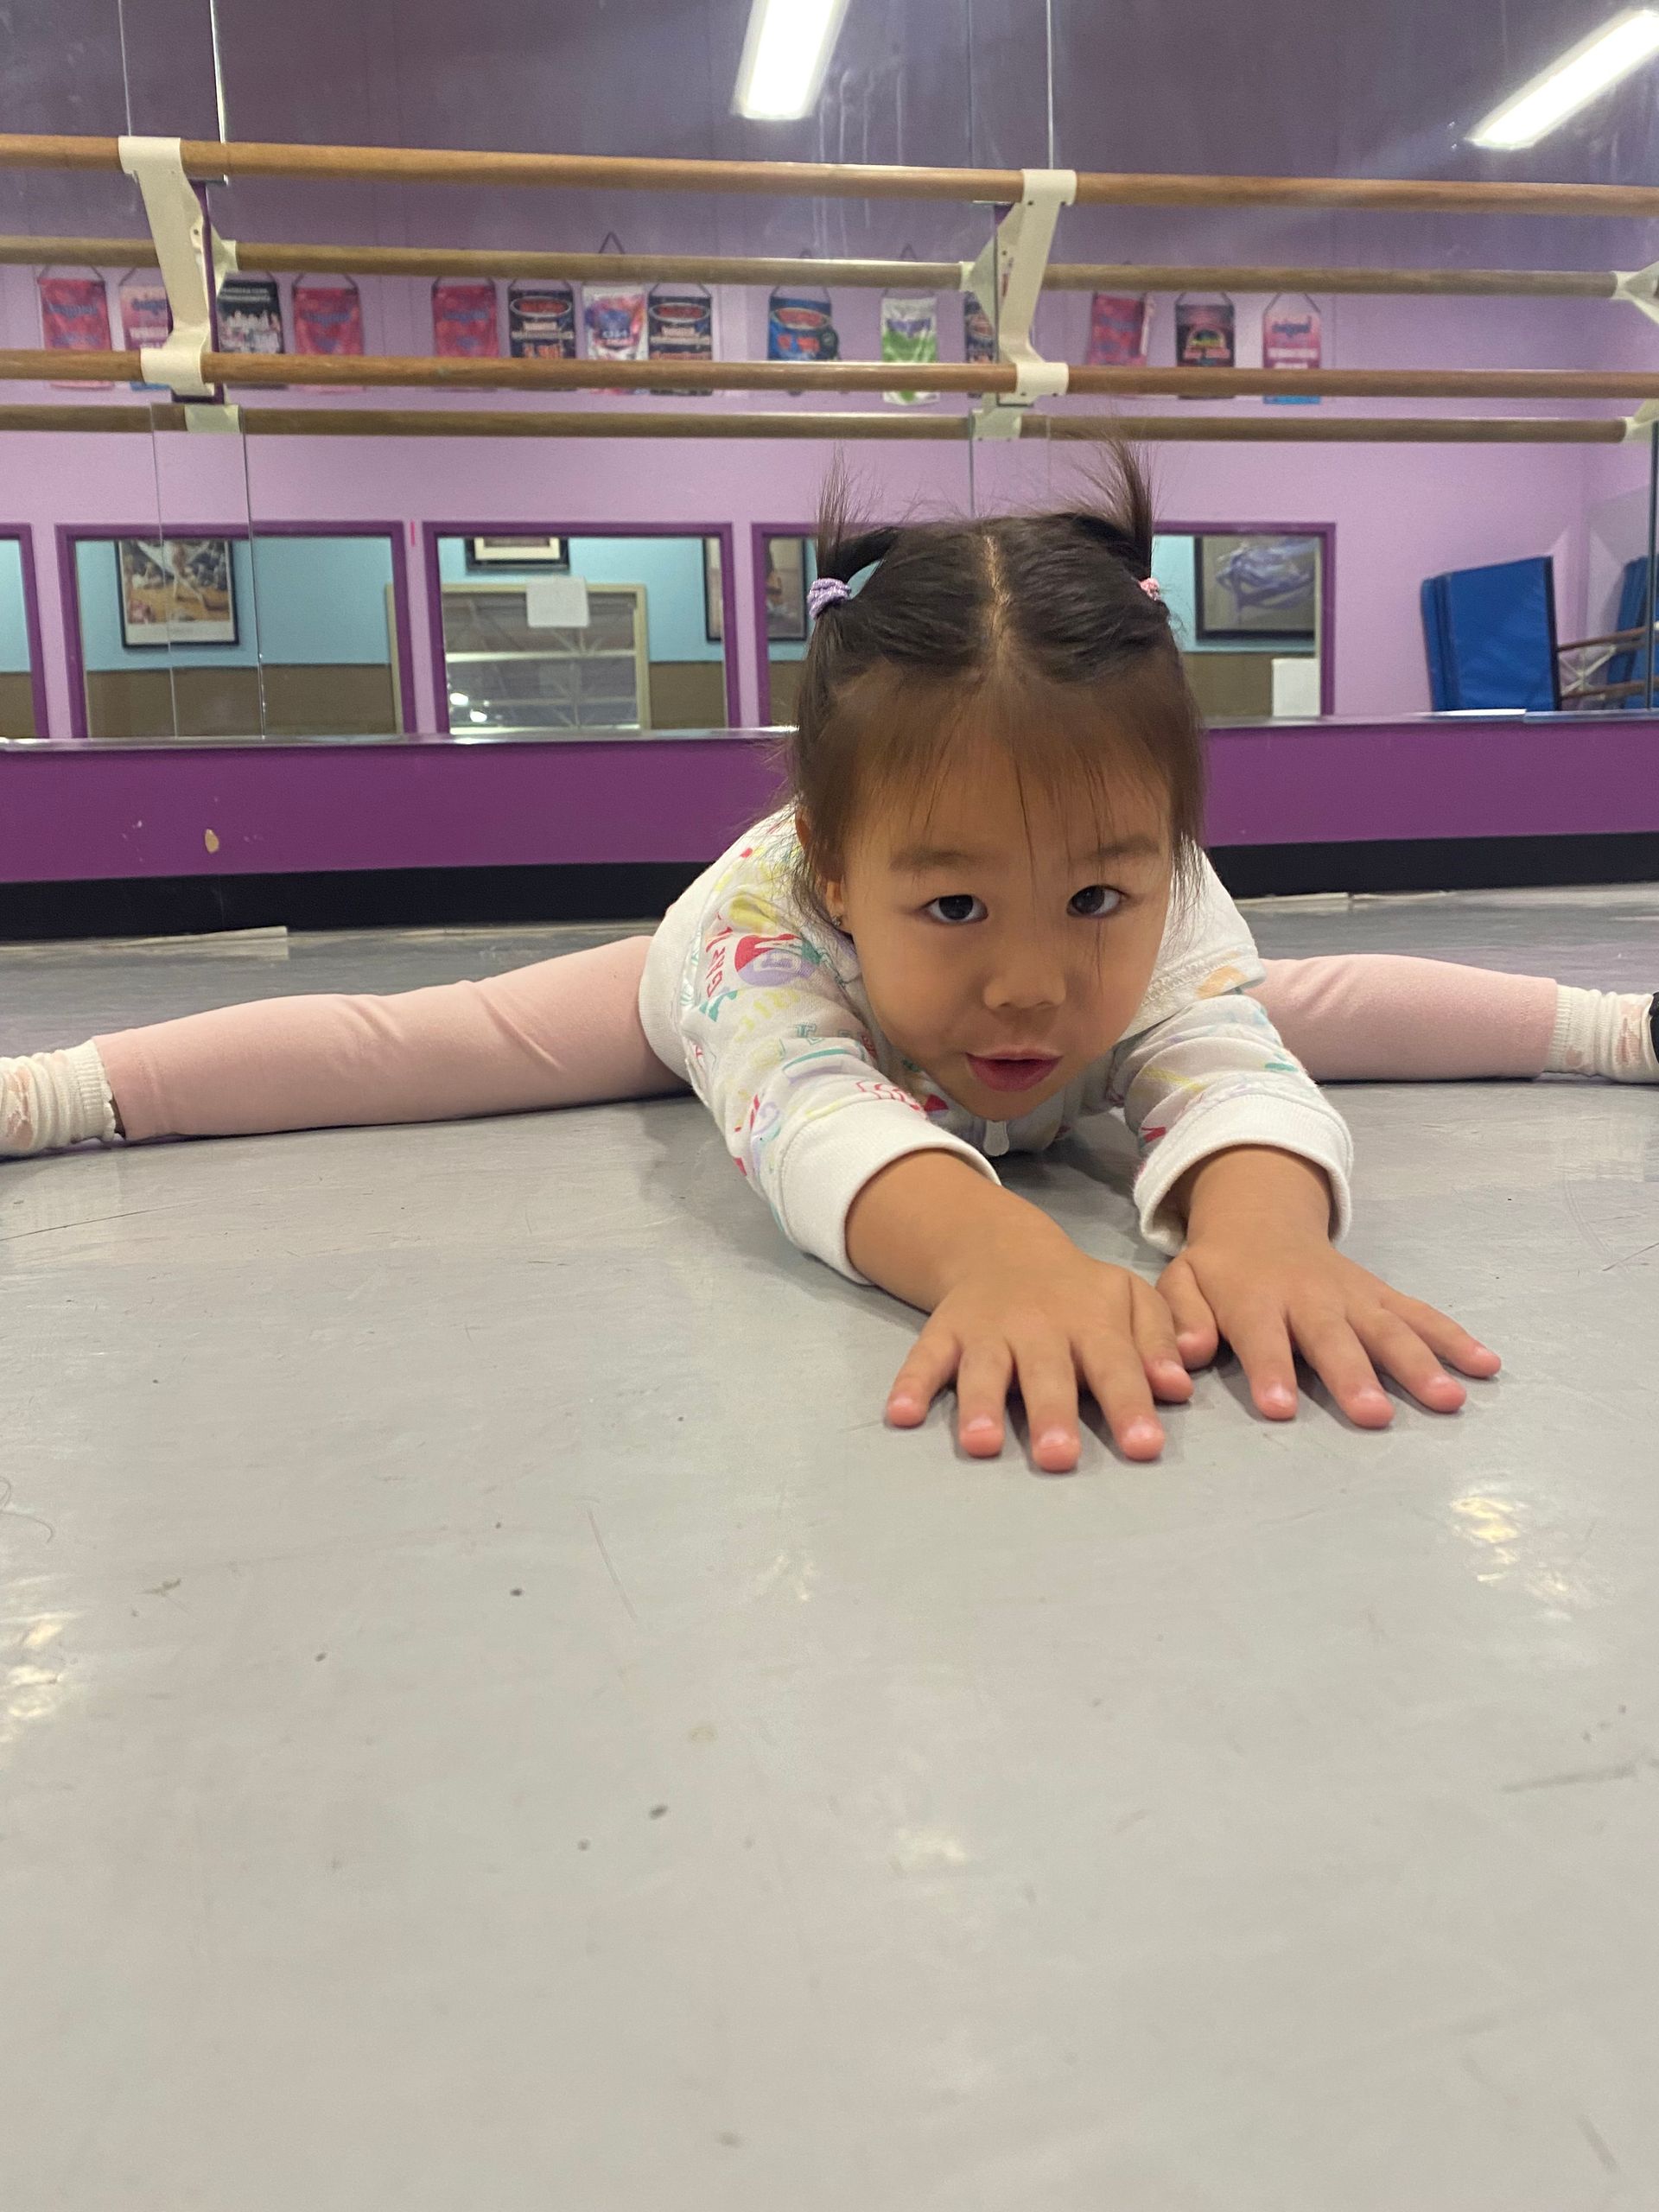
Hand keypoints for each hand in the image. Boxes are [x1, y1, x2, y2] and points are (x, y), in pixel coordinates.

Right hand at [885, 1234, 1194, 1471]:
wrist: (1004, 1248)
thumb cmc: (1080, 1293)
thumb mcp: (1130, 1298)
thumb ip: (1158, 1339)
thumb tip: (1178, 1387)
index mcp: (1090, 1320)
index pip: (1115, 1363)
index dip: (1130, 1404)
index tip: (1144, 1446)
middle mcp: (1037, 1325)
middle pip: (1045, 1372)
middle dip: (1051, 1413)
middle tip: (1059, 1458)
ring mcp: (986, 1329)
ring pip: (983, 1368)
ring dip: (979, 1405)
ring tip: (981, 1445)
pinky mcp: (944, 1331)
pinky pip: (925, 1356)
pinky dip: (911, 1383)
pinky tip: (902, 1414)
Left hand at [1161, 1148, 1500, 1425]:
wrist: (1262, 1219)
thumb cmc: (1220, 1269)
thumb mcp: (1183, 1281)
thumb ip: (1181, 1315)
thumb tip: (1187, 1352)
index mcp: (1255, 1297)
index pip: (1262, 1337)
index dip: (1271, 1370)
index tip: (1282, 1407)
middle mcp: (1311, 1296)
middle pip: (1334, 1337)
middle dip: (1354, 1375)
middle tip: (1374, 1415)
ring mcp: (1353, 1296)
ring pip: (1388, 1328)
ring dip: (1419, 1362)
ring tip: (1449, 1399)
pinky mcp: (1382, 1297)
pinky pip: (1421, 1315)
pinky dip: (1456, 1338)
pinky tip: (1486, 1365)